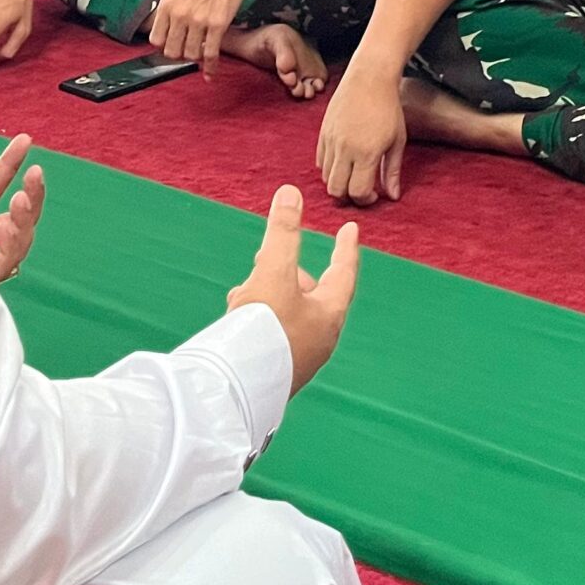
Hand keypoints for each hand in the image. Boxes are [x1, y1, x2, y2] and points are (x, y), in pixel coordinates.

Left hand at [0, 109, 46, 284]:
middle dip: (32, 193)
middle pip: (16, 215)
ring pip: (18, 240)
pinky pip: (4, 263)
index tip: (24, 140)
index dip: (9, 163)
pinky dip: (14, 245)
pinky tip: (11, 226)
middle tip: (36, 172)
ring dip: (26, 217)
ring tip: (21, 199)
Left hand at [149, 0, 252, 67]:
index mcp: (167, 6)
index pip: (156, 41)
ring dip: (196, 58)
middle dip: (180, 55)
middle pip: (172, 52)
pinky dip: (210, 68)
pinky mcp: (217, 24)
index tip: (173, 47)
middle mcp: (179, 14)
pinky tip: (210, 73)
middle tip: (189, 51)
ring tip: (202, 53)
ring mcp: (198, 20)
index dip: (165, 47)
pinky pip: (210, 54)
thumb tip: (163, 39)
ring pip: (190, 55)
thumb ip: (169, 14)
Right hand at [227, 186, 362, 392]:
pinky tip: (235, 314)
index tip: (350, 229)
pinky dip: (257, 317)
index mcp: (328, 316)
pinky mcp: (273, 370)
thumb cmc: (263, 331)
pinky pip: (271, 333)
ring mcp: (296, 358)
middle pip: (314, 295)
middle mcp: (318, 340)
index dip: (346, 248)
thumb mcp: (273, 272)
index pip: (343, 273)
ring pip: (289, 314)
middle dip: (295, 271)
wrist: (235, 391)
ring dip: (270, 294)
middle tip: (276, 253)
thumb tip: (291, 193)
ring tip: (248, 284)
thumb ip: (283, 234)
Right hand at [317, 68, 409, 204]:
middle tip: (362, 189)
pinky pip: (320, 161)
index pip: (358, 192)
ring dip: (339, 182)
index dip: (366, 200)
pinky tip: (345, 161)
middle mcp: (345, 149)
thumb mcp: (397, 141)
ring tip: (354, 174)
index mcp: (367, 153)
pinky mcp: (323, 132)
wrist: (369, 77)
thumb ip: (392, 171)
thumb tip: (393, 197)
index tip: (374, 194)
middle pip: (336, 190)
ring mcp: (331, 140)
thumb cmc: (389, 108)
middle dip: (349, 196)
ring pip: (326, 177)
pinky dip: (330, 168)